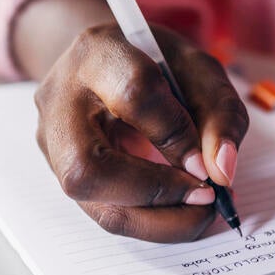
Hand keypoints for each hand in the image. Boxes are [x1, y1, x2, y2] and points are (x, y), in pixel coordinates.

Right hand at [33, 23, 247, 241]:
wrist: (109, 67)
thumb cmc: (156, 65)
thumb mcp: (200, 72)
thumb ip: (219, 114)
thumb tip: (221, 171)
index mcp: (98, 53)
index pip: (133, 95)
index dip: (176, 135)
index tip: (210, 162)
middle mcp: (60, 102)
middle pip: (88, 168)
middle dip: (157, 194)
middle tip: (206, 197)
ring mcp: (53, 145)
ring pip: (95, 205)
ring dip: (159, 221)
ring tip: (201, 212)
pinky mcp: (63, 177)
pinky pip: (106, 214)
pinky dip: (152, 221)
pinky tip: (182, 212)